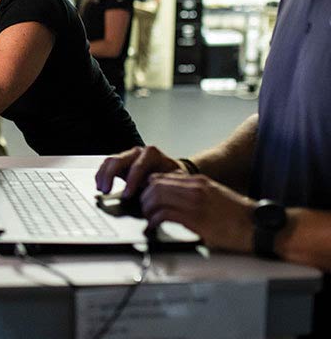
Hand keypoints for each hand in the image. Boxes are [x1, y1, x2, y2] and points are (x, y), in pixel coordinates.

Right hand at [95, 146, 183, 197]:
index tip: (126, 195)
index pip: (137, 166)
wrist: (171, 172)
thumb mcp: (174, 180)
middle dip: (111, 176)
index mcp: (152, 154)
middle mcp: (138, 152)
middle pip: (119, 159)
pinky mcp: (121, 163)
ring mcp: (128, 156)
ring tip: (101, 189)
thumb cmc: (173, 176)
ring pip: (110, 161)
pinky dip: (101, 175)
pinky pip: (107, 165)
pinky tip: (100, 185)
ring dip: (103, 175)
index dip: (131, 181)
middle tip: (107, 191)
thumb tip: (158, 193)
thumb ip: (166, 184)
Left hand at [141, 172, 255, 251]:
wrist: (258, 226)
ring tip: (147, 219)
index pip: (164, 177)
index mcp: (199, 181)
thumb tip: (175, 199)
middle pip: (156, 185)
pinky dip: (154, 221)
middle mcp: (195, 188)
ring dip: (147, 209)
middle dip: (145, 198)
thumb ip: (195, 193)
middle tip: (143, 209)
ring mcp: (195, 202)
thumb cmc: (239, 215)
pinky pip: (164, 215)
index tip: (146, 196)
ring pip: (157, 197)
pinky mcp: (195, 219)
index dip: (150, 187)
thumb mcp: (215, 195)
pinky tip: (153, 227)